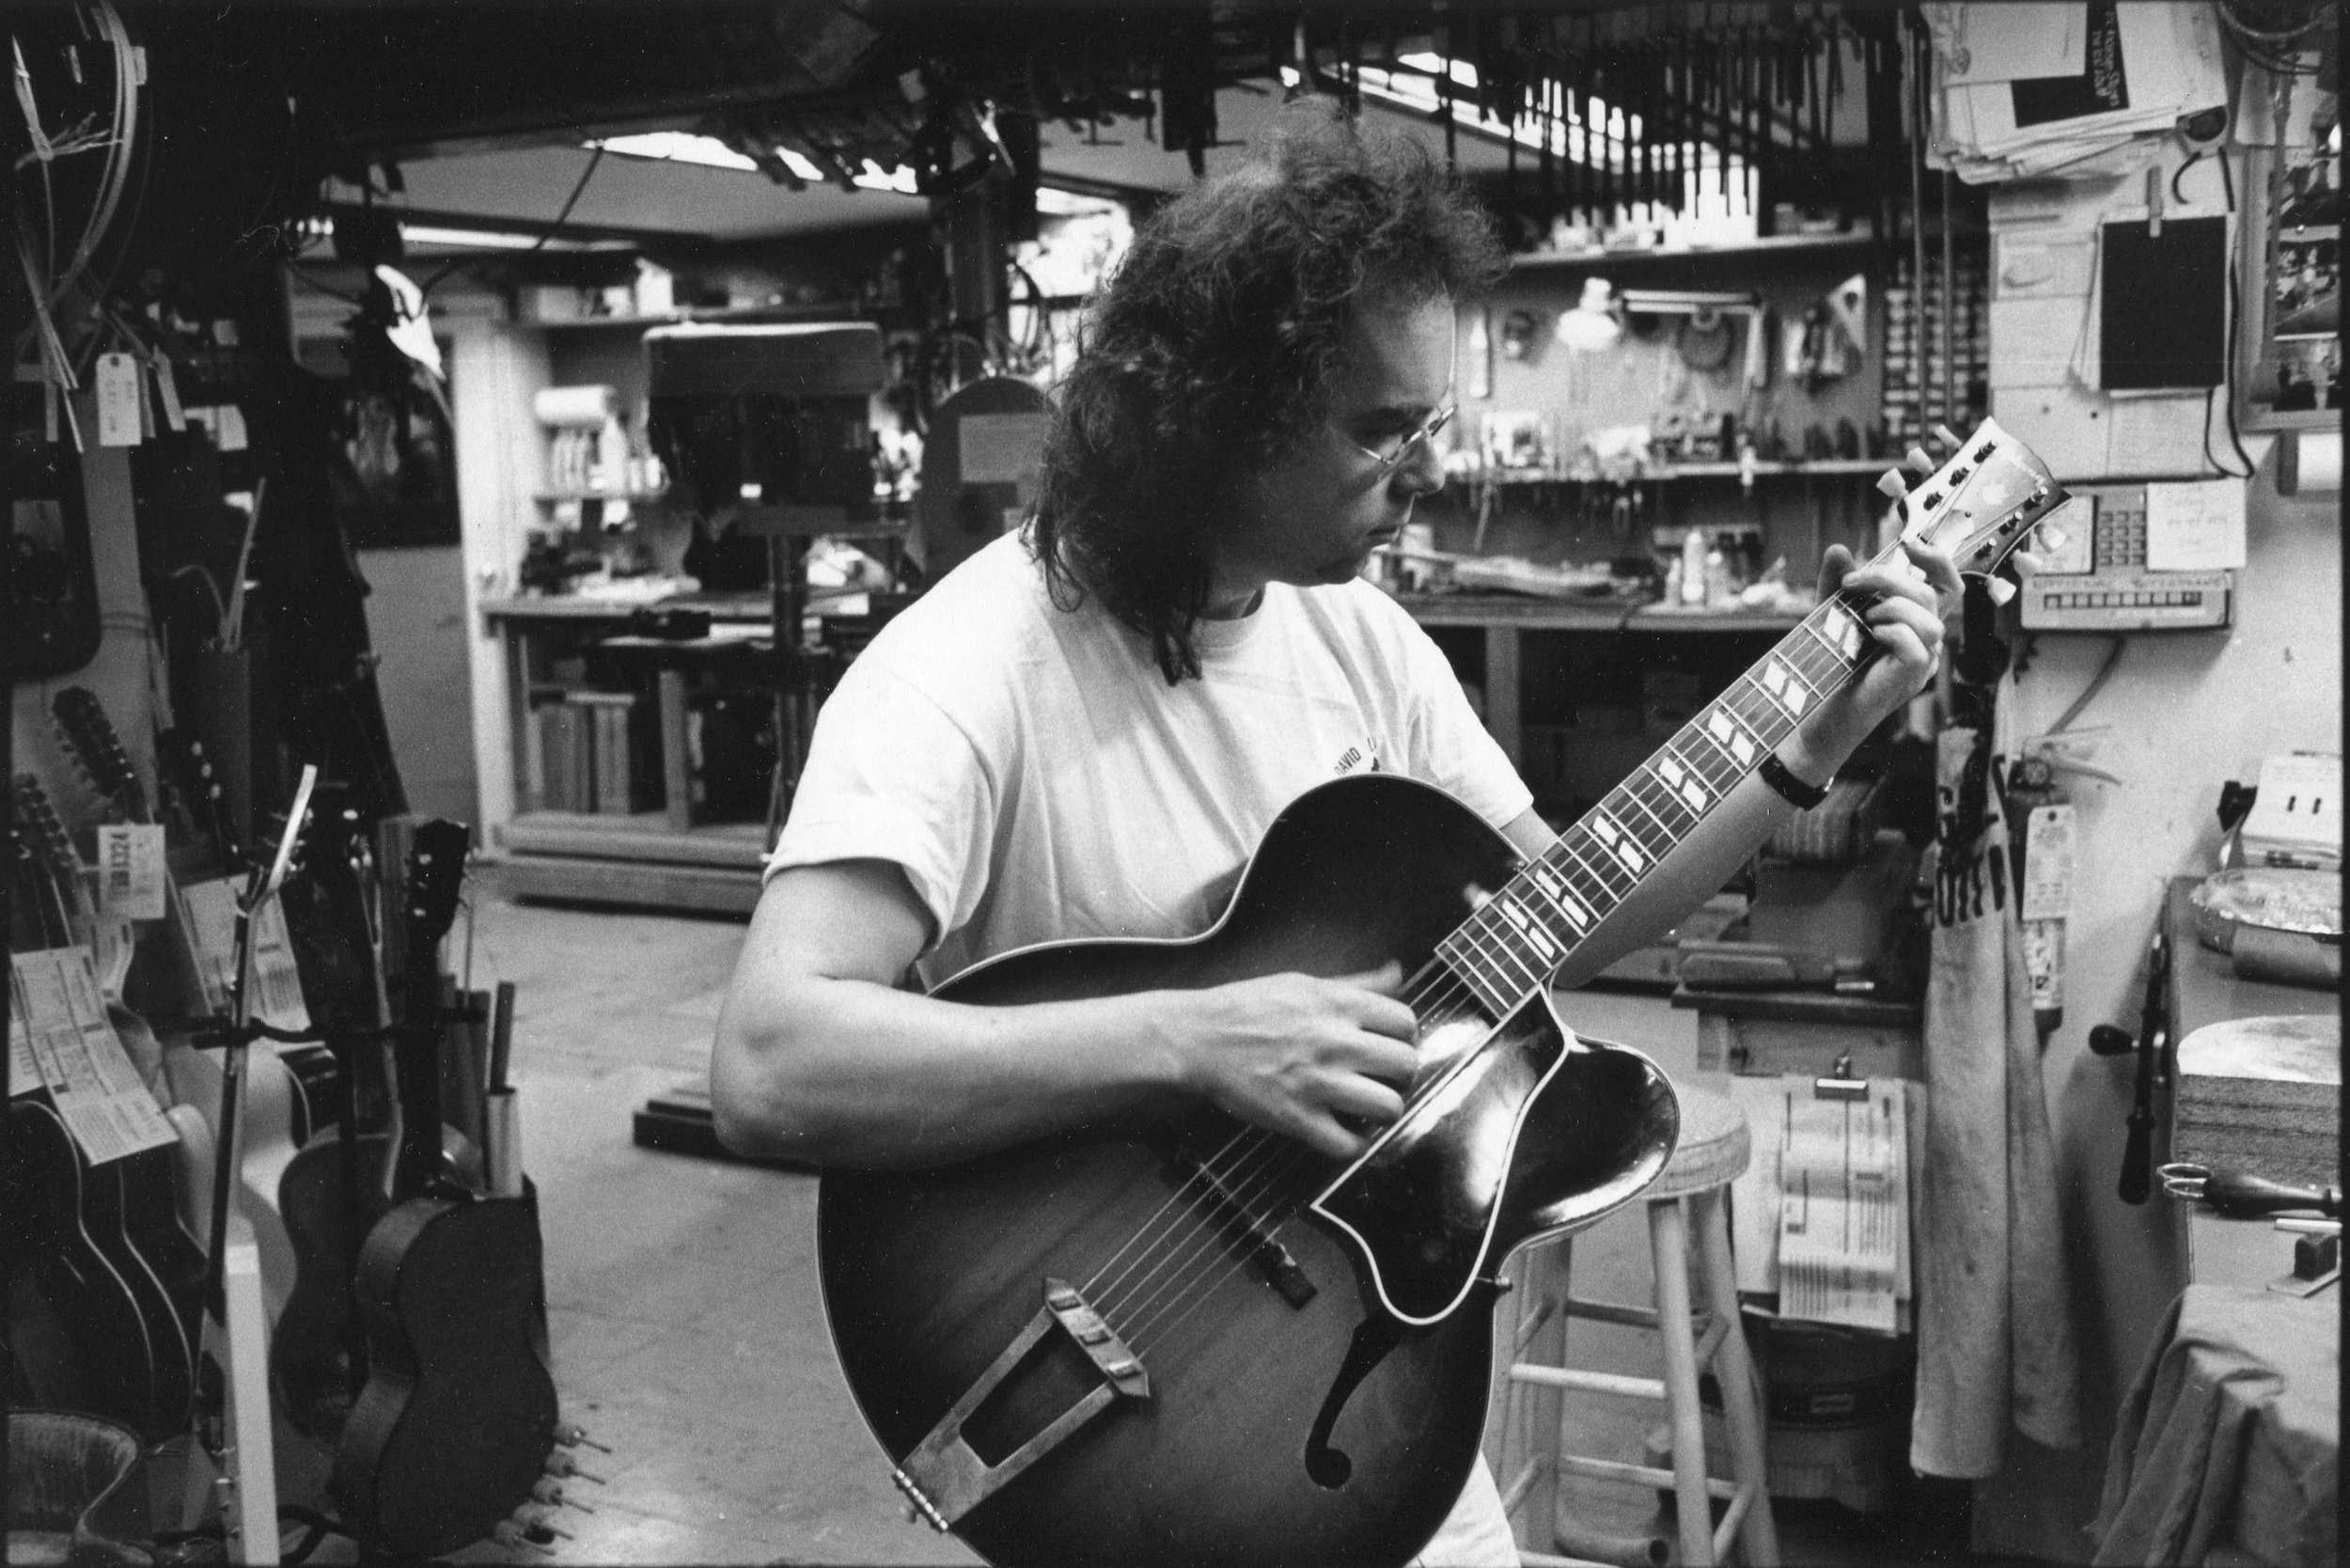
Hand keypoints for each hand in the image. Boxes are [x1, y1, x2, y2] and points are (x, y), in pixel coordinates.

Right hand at [1168, 963, 1420, 1159]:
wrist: (1197, 1037)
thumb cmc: (1246, 1008)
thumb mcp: (1304, 982)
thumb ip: (1357, 982)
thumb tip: (1397, 971)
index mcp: (1338, 1004)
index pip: (1406, 1022)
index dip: (1403, 1037)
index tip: (1388, 1045)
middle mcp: (1334, 1041)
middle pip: (1407, 1066)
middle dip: (1399, 1075)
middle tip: (1380, 1078)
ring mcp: (1317, 1083)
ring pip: (1389, 1108)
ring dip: (1383, 1112)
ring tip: (1366, 1107)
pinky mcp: (1297, 1118)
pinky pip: (1350, 1146)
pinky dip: (1353, 1145)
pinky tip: (1343, 1130)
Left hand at [1785, 537, 1962, 777]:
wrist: (1819, 710)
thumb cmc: (1831, 665)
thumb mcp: (1832, 616)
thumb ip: (1837, 585)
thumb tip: (1839, 548)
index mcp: (1915, 623)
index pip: (1947, 586)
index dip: (1938, 561)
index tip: (1908, 545)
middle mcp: (1927, 641)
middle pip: (1931, 594)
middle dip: (1889, 578)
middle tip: (1850, 583)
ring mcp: (1924, 661)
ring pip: (1929, 619)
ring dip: (1892, 608)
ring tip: (1863, 619)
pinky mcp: (1913, 677)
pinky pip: (1916, 644)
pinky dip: (1892, 632)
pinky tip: (1871, 637)